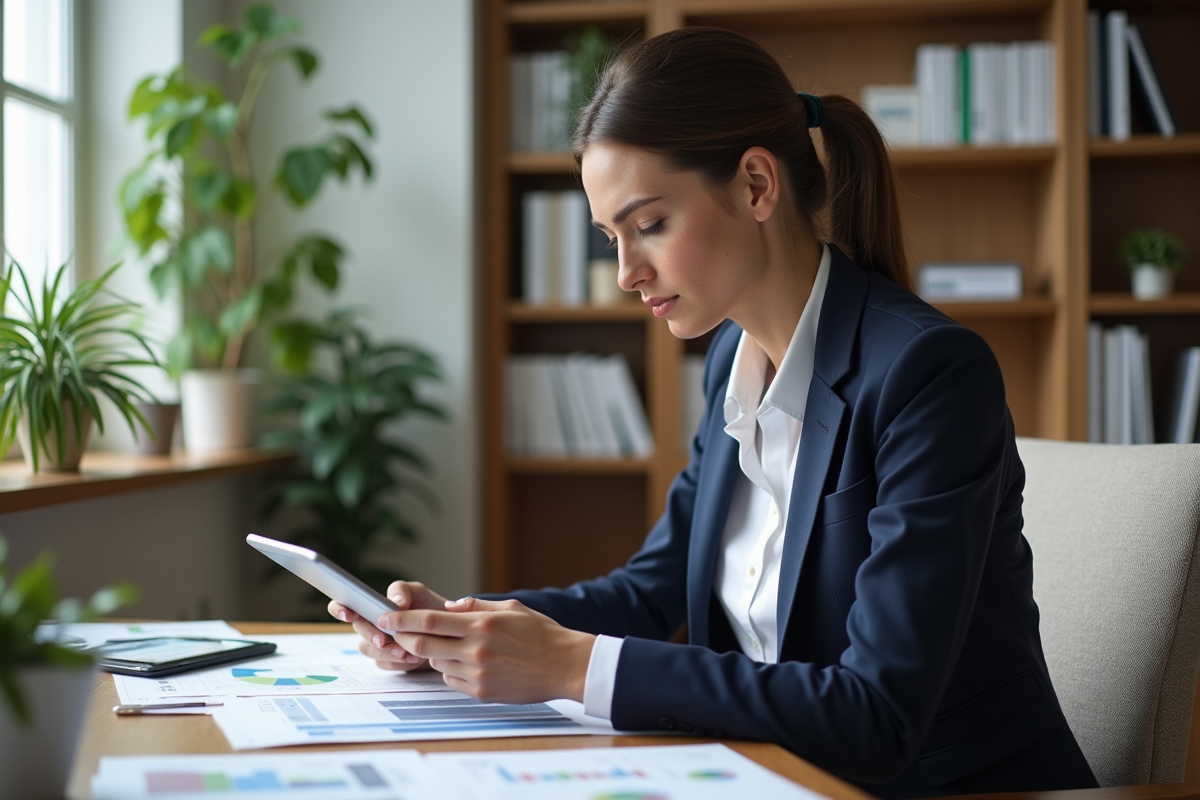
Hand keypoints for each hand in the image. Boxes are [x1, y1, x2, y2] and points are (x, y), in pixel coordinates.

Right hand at [328, 581, 448, 671]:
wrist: (448, 633)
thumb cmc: (430, 608)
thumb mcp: (419, 592)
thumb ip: (402, 591)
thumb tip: (395, 603)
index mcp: (372, 605)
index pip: (344, 605)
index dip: (339, 609)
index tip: (348, 614)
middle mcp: (371, 624)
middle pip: (359, 630)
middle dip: (370, 635)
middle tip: (384, 639)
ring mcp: (378, 643)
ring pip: (369, 649)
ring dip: (386, 651)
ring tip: (407, 651)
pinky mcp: (388, 660)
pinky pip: (383, 663)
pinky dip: (397, 662)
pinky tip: (413, 658)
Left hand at [378, 597, 595, 703]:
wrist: (564, 665)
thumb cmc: (540, 633)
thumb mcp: (510, 608)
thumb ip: (475, 606)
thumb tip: (449, 607)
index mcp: (480, 624)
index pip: (428, 621)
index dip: (401, 619)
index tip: (384, 618)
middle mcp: (475, 650)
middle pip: (423, 644)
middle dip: (403, 637)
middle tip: (393, 632)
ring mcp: (478, 674)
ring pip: (437, 662)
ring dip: (434, 653)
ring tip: (451, 645)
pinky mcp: (482, 692)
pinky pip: (452, 680)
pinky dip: (452, 670)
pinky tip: (468, 663)